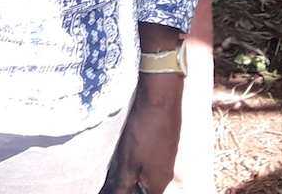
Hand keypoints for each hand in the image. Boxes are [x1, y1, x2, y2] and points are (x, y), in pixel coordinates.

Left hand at [100, 68, 181, 192]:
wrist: (162, 97)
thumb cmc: (144, 130)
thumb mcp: (128, 162)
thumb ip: (122, 185)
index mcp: (157, 184)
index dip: (124, 191)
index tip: (112, 183)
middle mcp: (166, 175)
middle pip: (145, 187)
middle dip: (128, 183)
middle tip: (112, 172)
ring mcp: (168, 159)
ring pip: (147, 173)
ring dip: (133, 170)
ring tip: (118, 159)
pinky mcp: (167, 144)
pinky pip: (152, 159)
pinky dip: (139, 158)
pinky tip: (130, 146)